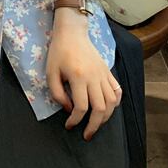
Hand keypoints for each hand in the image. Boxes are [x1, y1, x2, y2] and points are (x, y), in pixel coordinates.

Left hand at [46, 15, 122, 140]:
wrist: (72, 33)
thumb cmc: (59, 52)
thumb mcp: (51, 72)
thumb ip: (57, 93)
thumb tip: (69, 109)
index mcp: (78, 77)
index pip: (81, 107)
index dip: (75, 120)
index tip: (69, 126)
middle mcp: (94, 77)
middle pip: (100, 109)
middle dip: (94, 126)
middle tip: (86, 135)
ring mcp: (103, 74)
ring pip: (111, 102)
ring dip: (106, 117)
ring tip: (96, 124)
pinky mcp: (108, 71)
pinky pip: (117, 90)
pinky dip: (115, 103)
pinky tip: (108, 108)